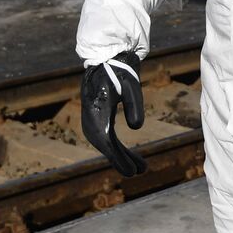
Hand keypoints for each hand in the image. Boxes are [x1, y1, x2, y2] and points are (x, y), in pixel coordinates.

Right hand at [80, 51, 146, 175]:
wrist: (106, 60)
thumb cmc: (119, 72)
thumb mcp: (130, 85)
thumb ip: (134, 104)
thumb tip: (137, 127)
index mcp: (97, 113)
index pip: (107, 143)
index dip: (120, 159)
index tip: (132, 171)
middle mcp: (90, 121)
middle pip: (107, 148)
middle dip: (123, 161)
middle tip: (141, 171)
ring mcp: (92, 122)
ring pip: (107, 145)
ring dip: (123, 156)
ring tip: (142, 167)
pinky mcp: (97, 121)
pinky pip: (107, 139)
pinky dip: (119, 149)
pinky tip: (131, 156)